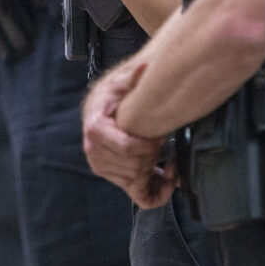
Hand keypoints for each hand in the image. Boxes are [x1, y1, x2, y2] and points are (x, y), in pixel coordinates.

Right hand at [82, 60, 175, 207]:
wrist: (100, 108)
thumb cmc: (112, 96)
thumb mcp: (120, 83)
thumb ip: (131, 78)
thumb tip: (143, 68)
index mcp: (96, 130)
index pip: (128, 148)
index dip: (149, 146)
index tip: (162, 136)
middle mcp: (95, 152)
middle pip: (135, 166)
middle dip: (154, 157)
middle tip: (167, 143)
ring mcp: (102, 167)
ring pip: (137, 181)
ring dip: (156, 172)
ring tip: (169, 158)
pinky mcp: (113, 176)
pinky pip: (139, 196)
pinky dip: (157, 192)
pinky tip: (167, 175)